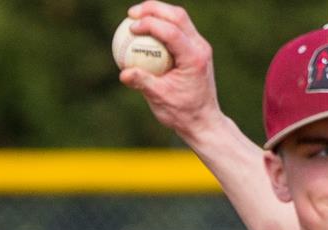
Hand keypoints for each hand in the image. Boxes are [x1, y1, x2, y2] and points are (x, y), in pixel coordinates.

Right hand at [118, 3, 223, 137]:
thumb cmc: (183, 113)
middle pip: (178, 16)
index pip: (172, 32)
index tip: (131, 28)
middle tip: (131, 13)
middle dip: (153, 9)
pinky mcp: (196, 49)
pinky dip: (161, 24)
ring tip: (135, 16)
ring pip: (180, 18)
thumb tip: (123, 73)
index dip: (150, 24)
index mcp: (194, 59)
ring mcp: (200, 46)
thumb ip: (143, 83)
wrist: (203, 121)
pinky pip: (178, 28)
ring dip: (157, 12)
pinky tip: (144, 28)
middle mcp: (200, 48)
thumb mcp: (160, 99)